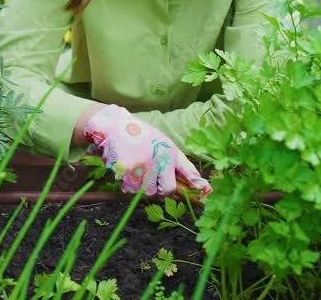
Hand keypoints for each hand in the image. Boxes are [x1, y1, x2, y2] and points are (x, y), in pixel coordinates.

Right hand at [84, 105, 211, 197]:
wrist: (115, 126)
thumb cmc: (142, 136)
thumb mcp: (165, 145)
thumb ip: (181, 166)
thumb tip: (201, 186)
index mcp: (170, 152)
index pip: (188, 173)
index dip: (197, 186)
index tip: (205, 193)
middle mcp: (159, 160)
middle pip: (166, 191)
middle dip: (161, 190)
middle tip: (153, 180)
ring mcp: (143, 167)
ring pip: (147, 193)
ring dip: (143, 187)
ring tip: (138, 170)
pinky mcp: (127, 172)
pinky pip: (130, 190)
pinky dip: (129, 185)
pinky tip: (127, 170)